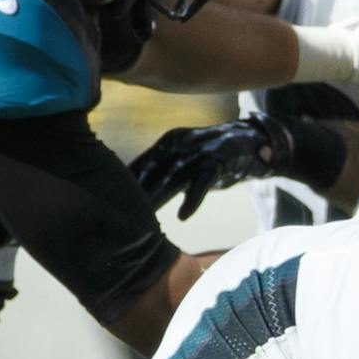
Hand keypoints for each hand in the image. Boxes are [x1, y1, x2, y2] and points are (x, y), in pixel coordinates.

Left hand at [130, 112, 300, 219]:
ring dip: (158, 195)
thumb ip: (164, 176)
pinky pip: (202, 182)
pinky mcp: (219, 161)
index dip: (124, 182)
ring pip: (173, 176)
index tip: (106, 200)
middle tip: (118, 212)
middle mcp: (181, 143)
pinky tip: (182, 216)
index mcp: (168, 142)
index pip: (142, 163)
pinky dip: (192, 199)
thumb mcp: (186, 163)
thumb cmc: (213, 159)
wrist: (252, 144)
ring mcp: (200, 151)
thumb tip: (137, 197)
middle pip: (153, 170)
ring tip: (144, 215)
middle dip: (136, 191)